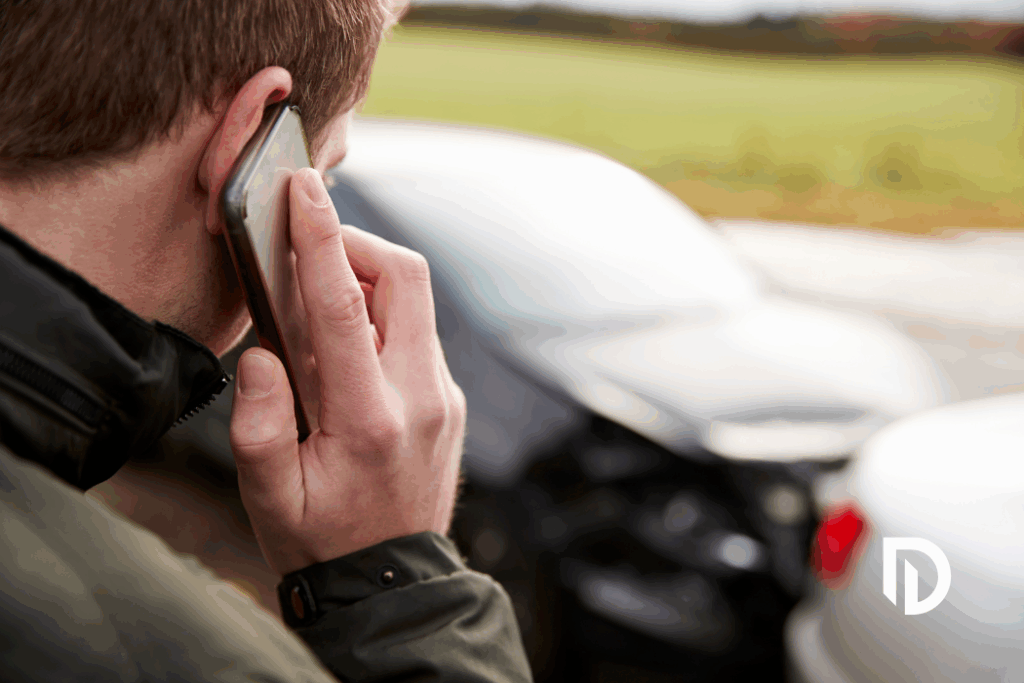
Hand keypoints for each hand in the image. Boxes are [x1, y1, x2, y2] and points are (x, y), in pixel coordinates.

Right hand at [228, 168, 466, 577]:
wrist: (392, 583)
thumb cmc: (321, 540)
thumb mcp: (268, 494)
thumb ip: (257, 419)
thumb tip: (264, 351)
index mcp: (369, 418)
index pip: (343, 304)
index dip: (320, 237)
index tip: (303, 188)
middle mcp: (420, 398)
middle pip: (406, 278)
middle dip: (357, 244)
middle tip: (309, 253)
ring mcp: (443, 397)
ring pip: (416, 302)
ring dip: (367, 283)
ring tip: (318, 310)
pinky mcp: (449, 400)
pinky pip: (417, 333)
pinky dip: (380, 318)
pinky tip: (346, 349)